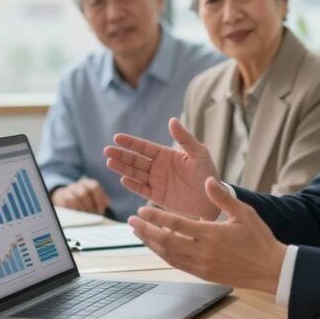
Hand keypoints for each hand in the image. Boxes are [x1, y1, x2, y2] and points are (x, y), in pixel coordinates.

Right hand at [51, 178, 109, 213]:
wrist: (67, 196)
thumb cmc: (85, 199)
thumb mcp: (94, 197)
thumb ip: (102, 199)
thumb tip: (107, 203)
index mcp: (88, 183)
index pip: (94, 186)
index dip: (99, 198)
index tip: (101, 209)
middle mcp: (78, 184)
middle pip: (84, 193)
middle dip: (89, 206)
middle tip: (92, 214)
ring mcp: (69, 190)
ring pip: (74, 198)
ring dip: (81, 208)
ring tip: (86, 215)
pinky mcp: (62, 197)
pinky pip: (68, 202)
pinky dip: (74, 209)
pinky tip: (78, 214)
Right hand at [104, 118, 219, 219]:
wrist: (212, 198)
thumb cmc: (207, 173)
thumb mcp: (198, 153)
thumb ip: (184, 138)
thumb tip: (172, 120)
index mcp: (165, 154)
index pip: (144, 147)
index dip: (130, 143)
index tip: (117, 138)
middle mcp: (157, 167)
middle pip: (135, 159)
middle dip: (121, 155)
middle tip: (107, 151)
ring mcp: (156, 182)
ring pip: (135, 173)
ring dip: (122, 168)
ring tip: (110, 163)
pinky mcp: (157, 196)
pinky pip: (142, 189)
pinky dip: (133, 185)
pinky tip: (124, 179)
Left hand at [128, 178, 286, 293]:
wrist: (270, 269)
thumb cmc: (259, 239)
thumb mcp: (244, 212)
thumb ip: (223, 197)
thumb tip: (207, 181)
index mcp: (211, 234)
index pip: (175, 224)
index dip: (155, 217)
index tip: (141, 210)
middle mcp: (203, 252)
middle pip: (165, 242)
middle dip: (145, 231)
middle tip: (131, 221)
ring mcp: (202, 266)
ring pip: (168, 256)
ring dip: (151, 244)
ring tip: (139, 233)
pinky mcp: (203, 275)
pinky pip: (177, 265)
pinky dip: (163, 255)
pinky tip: (157, 248)